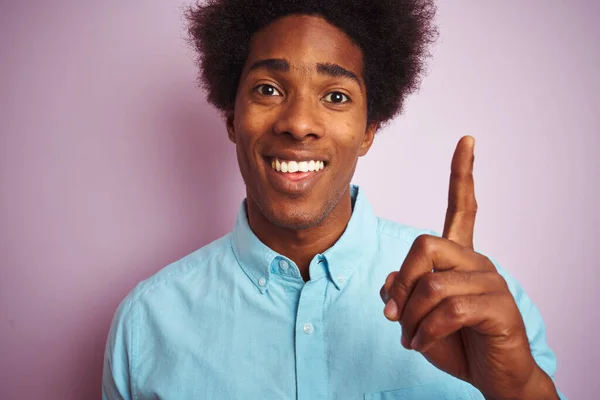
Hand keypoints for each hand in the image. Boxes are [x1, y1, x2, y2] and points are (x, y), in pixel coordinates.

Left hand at [380, 136, 557, 398]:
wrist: (491, 376)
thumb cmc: (454, 342)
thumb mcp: (415, 315)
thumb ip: (402, 291)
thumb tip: (390, 280)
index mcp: (460, 258)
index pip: (463, 208)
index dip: (462, 174)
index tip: (466, 140)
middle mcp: (478, 262)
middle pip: (425, 245)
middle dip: (402, 284)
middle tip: (394, 316)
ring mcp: (492, 282)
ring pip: (432, 283)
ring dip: (410, 317)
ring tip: (411, 337)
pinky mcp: (499, 307)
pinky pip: (449, 309)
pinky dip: (425, 331)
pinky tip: (422, 344)